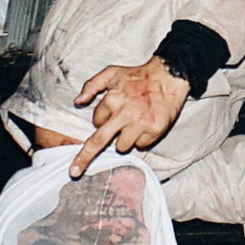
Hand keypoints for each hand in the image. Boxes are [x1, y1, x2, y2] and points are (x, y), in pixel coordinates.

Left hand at [69, 56, 189, 176]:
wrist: (169, 76)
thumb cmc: (139, 75)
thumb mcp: (112, 73)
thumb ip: (92, 85)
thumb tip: (77, 102)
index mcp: (112, 99)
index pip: (96, 121)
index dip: (101, 119)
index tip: (107, 117)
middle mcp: (125, 113)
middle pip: (99, 141)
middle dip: (84, 158)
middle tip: (75, 171)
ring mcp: (140, 123)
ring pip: (121, 147)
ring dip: (124, 140)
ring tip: (133, 124)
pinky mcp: (154, 130)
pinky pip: (140, 145)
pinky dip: (141, 139)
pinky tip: (146, 124)